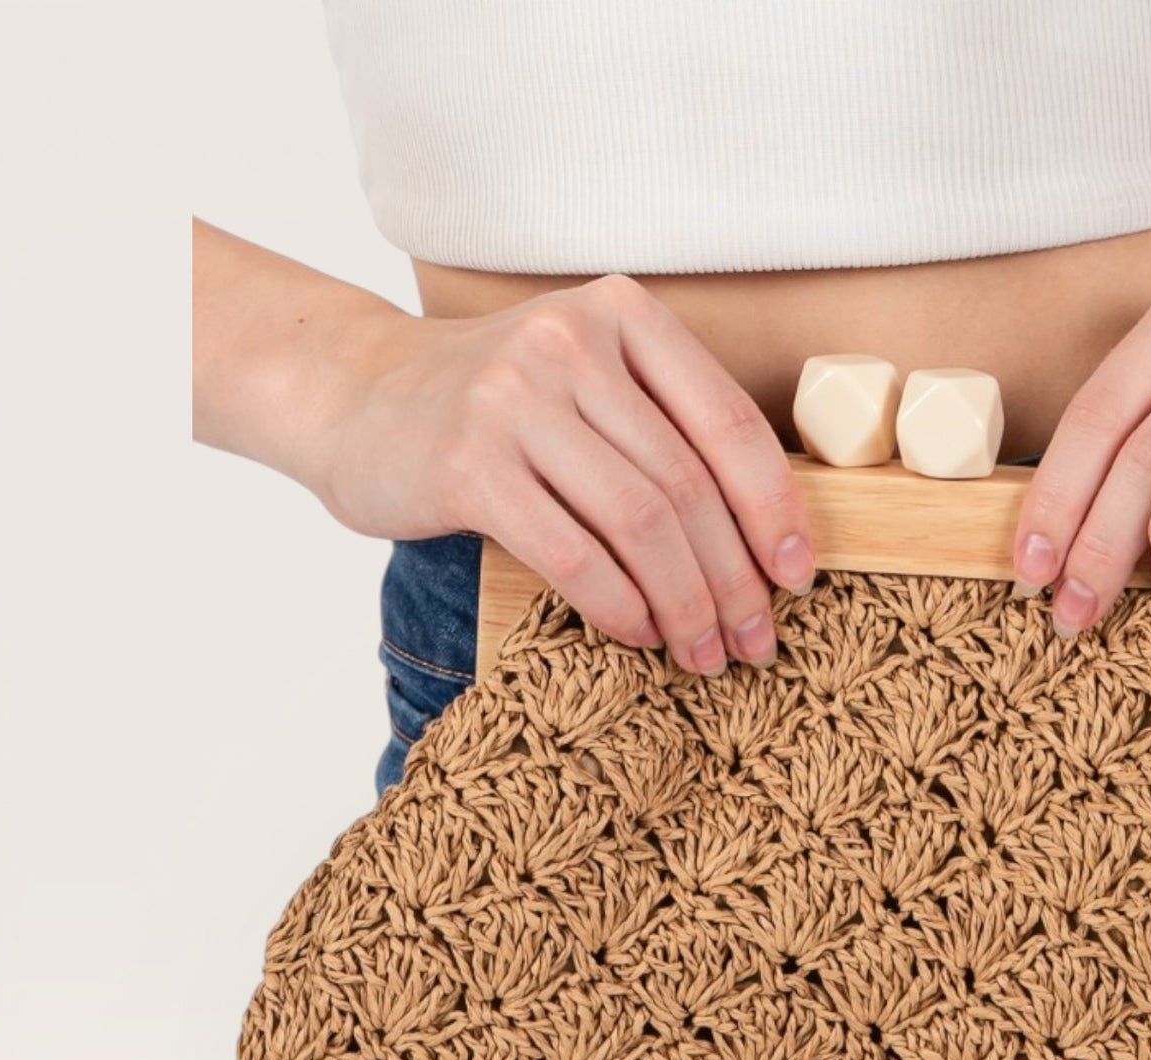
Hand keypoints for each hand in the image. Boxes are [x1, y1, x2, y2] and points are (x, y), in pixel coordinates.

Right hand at [310, 273, 815, 676]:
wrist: (352, 395)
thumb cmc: (492, 407)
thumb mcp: (585, 381)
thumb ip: (662, 427)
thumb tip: (765, 535)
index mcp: (622, 315)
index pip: (728, 424)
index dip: (775, 511)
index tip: (797, 578)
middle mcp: (571, 343)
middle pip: (689, 486)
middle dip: (734, 580)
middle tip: (753, 641)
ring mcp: (515, 399)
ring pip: (641, 524)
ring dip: (685, 605)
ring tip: (703, 653)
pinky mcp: (468, 464)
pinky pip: (574, 555)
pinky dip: (620, 607)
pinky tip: (639, 635)